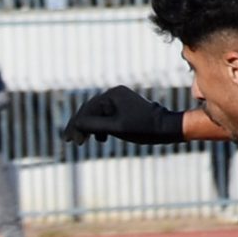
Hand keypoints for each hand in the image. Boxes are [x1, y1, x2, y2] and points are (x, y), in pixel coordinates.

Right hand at [63, 85, 184, 144]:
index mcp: (113, 95)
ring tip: (83, 141)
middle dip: (80, 126)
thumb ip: (95, 125)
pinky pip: (107, 117)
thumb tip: (76, 123)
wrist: (167, 128)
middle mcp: (115, 95)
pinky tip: (102, 139)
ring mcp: (119, 101)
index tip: (71, 140)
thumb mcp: (117, 128)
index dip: (77, 125)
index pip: (88, 109)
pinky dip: (101, 128)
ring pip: (97, 115)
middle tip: (70, 140)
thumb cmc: (144, 128)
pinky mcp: (124, 109)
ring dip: (89, 128)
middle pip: (90, 110)